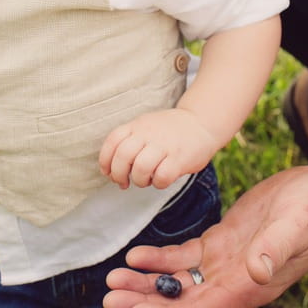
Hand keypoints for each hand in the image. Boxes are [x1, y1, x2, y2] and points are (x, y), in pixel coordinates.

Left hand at [99, 108, 217, 188]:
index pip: (113, 141)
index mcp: (137, 125)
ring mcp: (164, 145)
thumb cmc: (169, 131)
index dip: (105, 160)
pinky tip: (161, 180)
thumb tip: (112, 170)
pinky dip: (157, 183)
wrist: (201, 123)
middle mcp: (148, 133)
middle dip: (119, 175)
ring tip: (144, 181)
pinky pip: (162, 177)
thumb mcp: (146, 126)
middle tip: (123, 183)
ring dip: (139, 180)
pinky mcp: (179, 159)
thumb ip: (130, 141)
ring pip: (140, 168)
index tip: (108, 172)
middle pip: (123, 156)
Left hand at [103, 164, 307, 307]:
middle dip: (145, 304)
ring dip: (146, 285)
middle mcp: (235, 282)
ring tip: (112, 281)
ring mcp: (227, 265)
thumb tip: (257, 273)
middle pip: (182, 304)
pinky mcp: (222, 244)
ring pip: (178, 284)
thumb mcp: (298, 221)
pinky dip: (159, 261)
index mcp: (251, 286)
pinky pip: (184, 259)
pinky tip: (135, 257)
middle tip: (109, 298)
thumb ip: (277, 247)